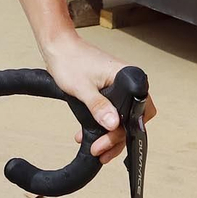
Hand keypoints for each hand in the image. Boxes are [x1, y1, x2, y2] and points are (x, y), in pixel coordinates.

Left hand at [45, 33, 157, 164]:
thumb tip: (114, 125)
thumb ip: (98, 106)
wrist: (57, 46)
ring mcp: (117, 88)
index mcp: (126, 77)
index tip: (107, 144)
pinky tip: (88, 136)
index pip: (139, 111)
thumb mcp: (82, 88)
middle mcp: (126, 83)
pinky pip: (111, 112)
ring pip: (121, 119)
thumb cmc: (69, 60)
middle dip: (115, 139)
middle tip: (100, 151)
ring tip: (96, 149)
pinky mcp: (108, 91)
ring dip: (109, 135)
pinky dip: (102, 126)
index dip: (126, 132)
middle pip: (131, 119)